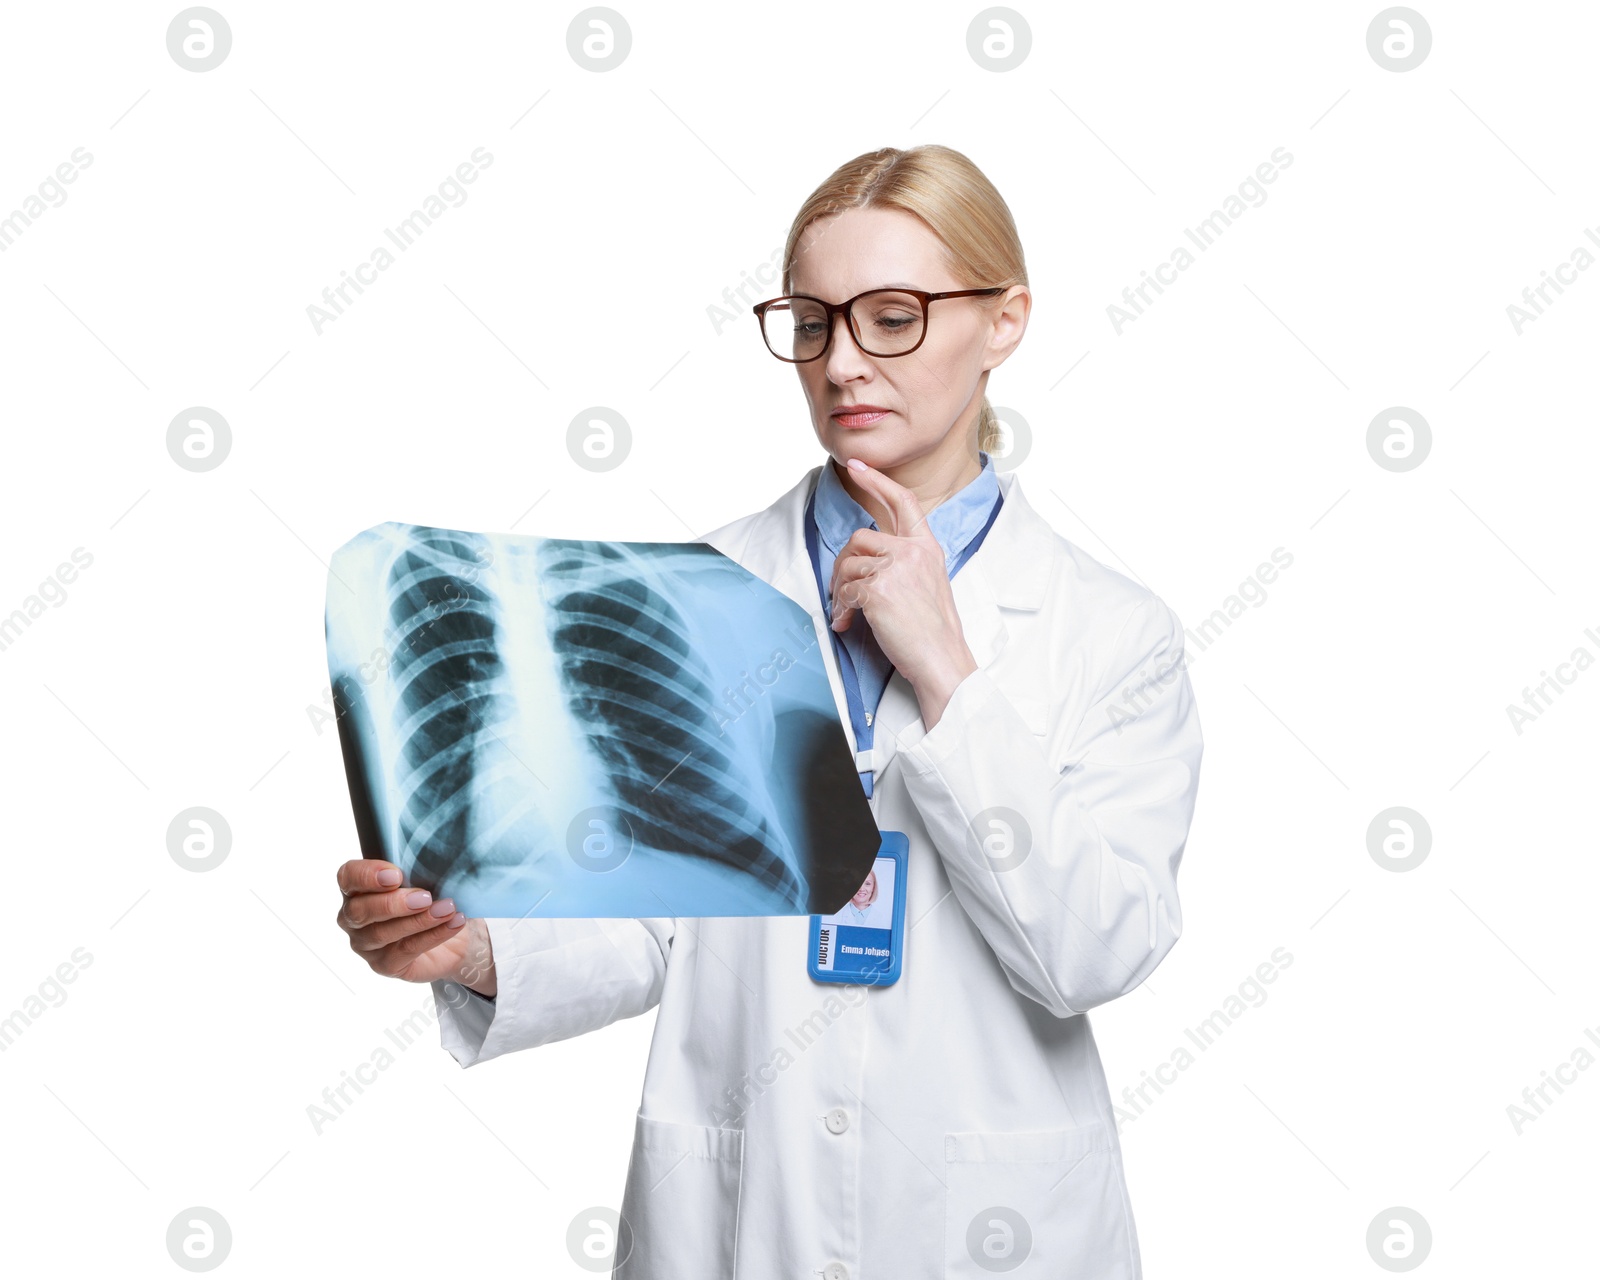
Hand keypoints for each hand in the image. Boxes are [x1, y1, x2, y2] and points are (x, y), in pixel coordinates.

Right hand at [335, 859, 495, 994]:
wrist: (454, 938)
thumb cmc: (432, 900)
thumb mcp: (424, 879)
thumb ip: (418, 868)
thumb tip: (434, 859)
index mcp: (357, 888)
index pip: (348, 877)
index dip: (366, 875)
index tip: (396, 874)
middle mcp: (354, 918)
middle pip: (359, 910)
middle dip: (393, 903)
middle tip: (425, 897)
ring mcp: (366, 944)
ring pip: (382, 933)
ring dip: (418, 920)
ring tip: (447, 908)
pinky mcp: (384, 965)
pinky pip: (405, 950)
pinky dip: (432, 935)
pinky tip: (453, 922)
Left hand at [828, 458, 978, 726]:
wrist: (942, 661)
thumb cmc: (933, 633)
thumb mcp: (928, 585)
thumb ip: (903, 564)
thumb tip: (862, 564)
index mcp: (927, 548)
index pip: (902, 502)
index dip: (877, 480)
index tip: (857, 466)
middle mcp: (913, 551)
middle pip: (859, 537)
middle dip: (842, 564)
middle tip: (840, 590)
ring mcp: (896, 568)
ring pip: (848, 565)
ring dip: (840, 592)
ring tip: (847, 613)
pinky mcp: (879, 589)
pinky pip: (845, 591)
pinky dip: (841, 609)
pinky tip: (848, 623)